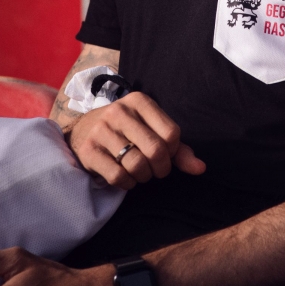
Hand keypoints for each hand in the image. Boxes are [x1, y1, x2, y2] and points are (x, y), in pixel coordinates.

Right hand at [66, 92, 205, 190]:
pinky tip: (125, 177)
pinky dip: (127, 184)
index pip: (172, 133)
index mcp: (140, 101)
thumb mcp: (152, 131)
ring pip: (137, 165)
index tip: (165, 154)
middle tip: (156, 170)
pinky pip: (118, 176)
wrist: (83, 131)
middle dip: (161, 168)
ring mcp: (101, 130)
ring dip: (143, 177)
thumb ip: (178, 149)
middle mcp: (119, 112)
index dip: (173, 152)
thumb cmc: (127, 132)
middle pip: (156, 150)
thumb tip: (201, 168)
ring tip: (140, 173)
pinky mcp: (88, 150)